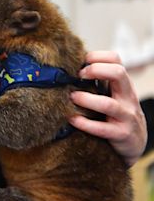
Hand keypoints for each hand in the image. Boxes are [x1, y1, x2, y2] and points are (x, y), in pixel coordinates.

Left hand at [69, 51, 146, 165]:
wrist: (134, 143)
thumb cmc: (115, 115)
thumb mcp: (112, 95)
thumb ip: (97, 82)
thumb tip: (66, 69)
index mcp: (123, 84)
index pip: (116, 59)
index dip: (97, 56)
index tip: (81, 62)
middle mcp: (127, 97)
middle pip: (118, 73)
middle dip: (96, 70)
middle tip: (78, 76)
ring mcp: (126, 116)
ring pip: (108, 104)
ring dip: (86, 99)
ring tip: (72, 97)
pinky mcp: (121, 135)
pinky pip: (103, 129)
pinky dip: (85, 124)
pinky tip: (72, 119)